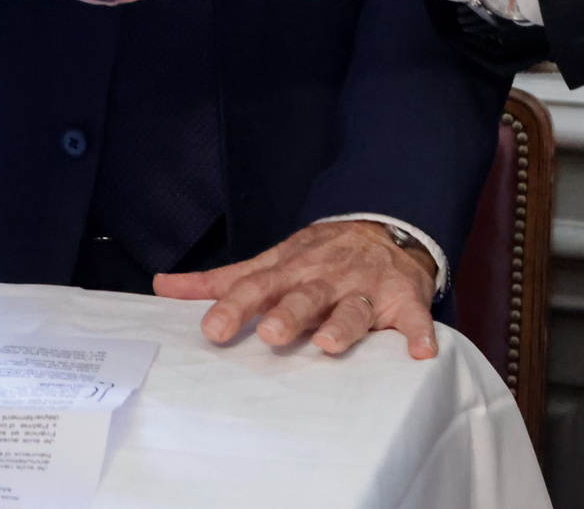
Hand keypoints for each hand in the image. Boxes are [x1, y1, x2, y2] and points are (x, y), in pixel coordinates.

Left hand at [154, 219, 438, 359]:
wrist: (385, 230)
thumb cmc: (319, 257)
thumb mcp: (271, 261)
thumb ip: (221, 280)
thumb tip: (162, 288)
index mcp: (291, 269)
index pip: (257, 286)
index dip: (235, 307)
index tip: (212, 330)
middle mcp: (327, 277)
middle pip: (305, 296)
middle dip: (289, 313)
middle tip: (272, 334)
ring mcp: (366, 289)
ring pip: (353, 308)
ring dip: (343, 325)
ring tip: (329, 344)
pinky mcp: (404, 301)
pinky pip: (416, 319)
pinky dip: (420, 335)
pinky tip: (421, 353)